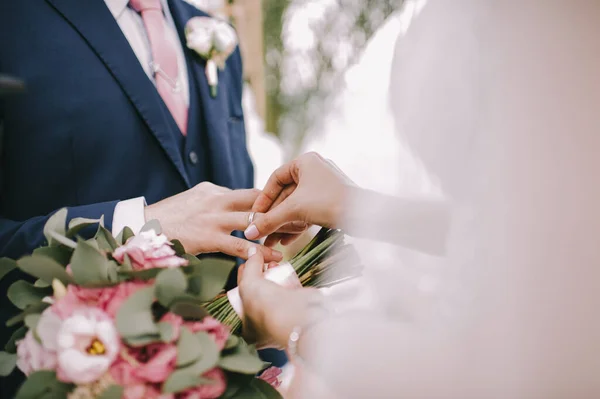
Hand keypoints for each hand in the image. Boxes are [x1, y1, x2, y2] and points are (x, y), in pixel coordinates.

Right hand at [144, 182, 282, 261]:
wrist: (142, 226)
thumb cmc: (169, 217)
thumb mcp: (195, 200)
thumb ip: (217, 201)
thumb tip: (236, 206)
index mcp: (215, 190)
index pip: (252, 193)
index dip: (272, 201)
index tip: (289, 209)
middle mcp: (217, 200)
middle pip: (258, 202)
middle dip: (280, 211)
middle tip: (298, 221)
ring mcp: (213, 218)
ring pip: (253, 223)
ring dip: (274, 233)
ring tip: (289, 243)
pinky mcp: (208, 237)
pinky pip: (239, 246)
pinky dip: (257, 253)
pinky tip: (270, 259)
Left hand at [238, 248, 321, 348]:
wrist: (296, 315)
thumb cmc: (267, 308)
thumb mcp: (249, 284)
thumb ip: (250, 267)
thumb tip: (251, 252)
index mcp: (249, 328)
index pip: (241, 300)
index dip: (242, 280)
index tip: (244, 266)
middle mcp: (266, 325)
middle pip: (259, 294)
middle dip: (259, 276)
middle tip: (259, 263)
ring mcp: (283, 317)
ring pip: (275, 292)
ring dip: (273, 276)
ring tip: (273, 264)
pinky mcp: (297, 308)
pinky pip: (290, 290)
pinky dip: (287, 279)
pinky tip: (284, 268)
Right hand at [244, 152, 353, 241]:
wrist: (364, 215)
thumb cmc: (330, 203)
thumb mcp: (295, 210)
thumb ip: (270, 220)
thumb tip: (249, 232)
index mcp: (305, 161)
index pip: (275, 179)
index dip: (263, 198)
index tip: (254, 215)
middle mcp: (314, 169)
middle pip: (285, 194)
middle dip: (273, 215)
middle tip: (260, 231)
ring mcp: (323, 186)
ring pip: (296, 205)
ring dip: (283, 222)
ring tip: (270, 240)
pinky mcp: (329, 201)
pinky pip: (307, 211)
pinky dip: (297, 224)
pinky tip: (285, 241)